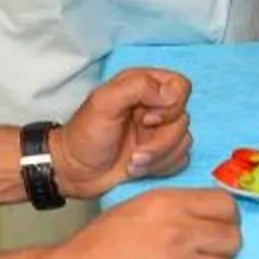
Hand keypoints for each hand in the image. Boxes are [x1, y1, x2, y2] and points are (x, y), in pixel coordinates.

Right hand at [45, 187, 241, 258]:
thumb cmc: (96, 245)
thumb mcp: (134, 208)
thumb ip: (173, 208)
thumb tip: (206, 216)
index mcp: (168, 205)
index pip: (226, 205)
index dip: (226, 217)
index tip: (216, 227)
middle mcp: (180, 234)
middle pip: (234, 239)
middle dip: (222, 248)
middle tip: (205, 254)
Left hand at [52, 67, 194, 198]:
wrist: (75, 172)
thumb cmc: (84, 135)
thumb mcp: (104, 102)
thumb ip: (138, 87)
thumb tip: (171, 94)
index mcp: (144, 86)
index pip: (181, 86)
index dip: (169, 106)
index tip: (144, 119)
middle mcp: (155, 106)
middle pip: (184, 118)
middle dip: (160, 140)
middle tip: (134, 149)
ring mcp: (159, 132)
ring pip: (184, 141)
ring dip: (157, 157)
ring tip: (132, 162)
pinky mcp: (161, 155)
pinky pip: (181, 159)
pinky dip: (161, 167)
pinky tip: (138, 168)